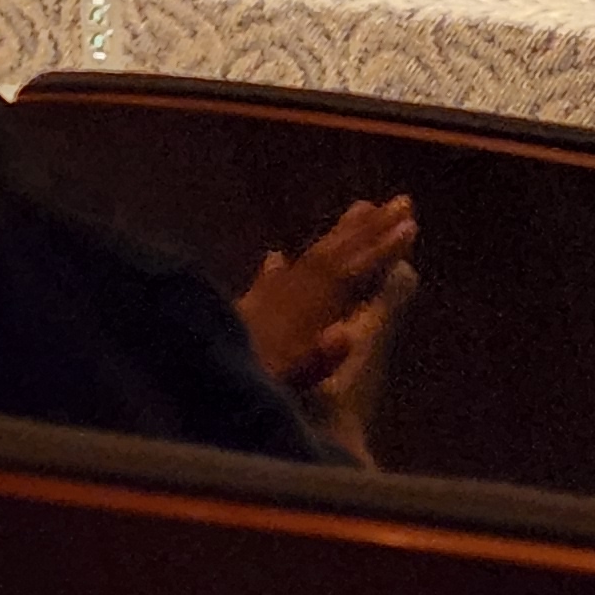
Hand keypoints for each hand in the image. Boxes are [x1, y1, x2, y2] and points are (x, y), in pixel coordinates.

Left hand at [237, 196, 419, 395]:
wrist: (184, 390)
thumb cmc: (246, 394)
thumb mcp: (281, 386)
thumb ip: (313, 362)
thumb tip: (346, 336)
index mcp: (299, 318)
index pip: (347, 276)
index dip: (380, 251)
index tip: (410, 225)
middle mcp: (283, 301)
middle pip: (330, 258)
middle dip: (367, 230)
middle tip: (399, 201)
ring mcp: (259, 307)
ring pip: (303, 262)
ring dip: (334, 236)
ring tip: (360, 208)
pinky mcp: (236, 319)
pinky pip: (264, 284)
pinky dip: (276, 270)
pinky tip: (276, 256)